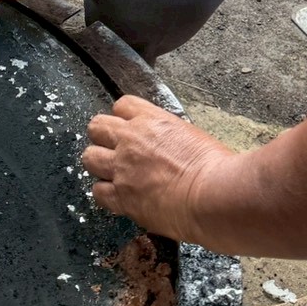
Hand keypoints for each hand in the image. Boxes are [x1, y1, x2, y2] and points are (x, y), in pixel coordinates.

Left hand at [82, 96, 234, 240]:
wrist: (214, 196)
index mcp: (152, 120)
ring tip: (114, 176)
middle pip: (97, 127)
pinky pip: (98, 192)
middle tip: (116, 152)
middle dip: (103, 138)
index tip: (129, 130)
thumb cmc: (217, 169)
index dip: (124, 119)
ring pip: (90, 157)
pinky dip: (107, 196)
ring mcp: (123, 167)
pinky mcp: (121, 196)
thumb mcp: (193, 138)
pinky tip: (120, 200)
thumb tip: (169, 150)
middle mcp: (131, 139)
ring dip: (100, 166)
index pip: (122, 105)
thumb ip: (170, 138)